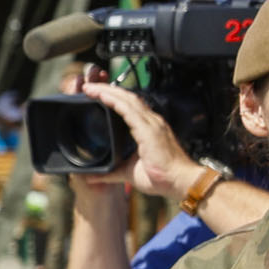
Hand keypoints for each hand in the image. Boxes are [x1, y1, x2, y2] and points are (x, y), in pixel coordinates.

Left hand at [81, 73, 203, 202]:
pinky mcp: (149, 130)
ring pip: (127, 100)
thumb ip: (110, 173)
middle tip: (88, 86)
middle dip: (107, 90)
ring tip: (90, 87)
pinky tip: (102, 96)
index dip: (113, 98)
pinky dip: (115, 101)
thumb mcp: (128, 173)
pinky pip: (129, 110)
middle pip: (127, 98)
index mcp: (149, 129)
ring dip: (107, 92)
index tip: (96, 94)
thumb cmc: (161, 178)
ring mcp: (152, 124)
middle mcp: (152, 122)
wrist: (180, 182)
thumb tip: (93, 178)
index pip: (130, 106)